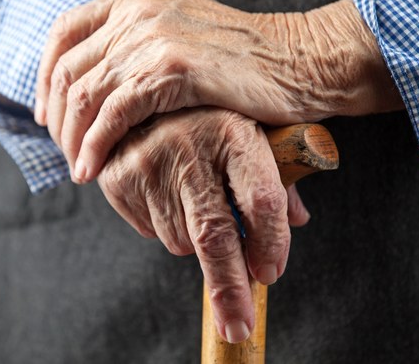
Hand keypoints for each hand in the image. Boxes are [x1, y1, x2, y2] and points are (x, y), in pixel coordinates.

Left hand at [34, 0, 401, 182]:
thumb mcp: (180, 38)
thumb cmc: (243, 62)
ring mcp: (153, 37)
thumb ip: (138, 50)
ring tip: (78, 169)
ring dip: (72, 139)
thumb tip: (99, 85)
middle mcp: (137, 11)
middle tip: (64, 152)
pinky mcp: (172, 69)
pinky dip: (95, 146)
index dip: (44, 78)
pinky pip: (113, 114)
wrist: (299, 61)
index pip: (63, 34)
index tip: (47, 115)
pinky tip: (93, 170)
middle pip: (67, 69)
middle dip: (57, 118)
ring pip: (84, 94)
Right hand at [96, 107, 308, 342]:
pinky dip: (165, 227)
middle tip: (239, 326)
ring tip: (194, 199)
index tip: (271, 274)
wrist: (141, 93)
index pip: (260, 200)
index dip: (270, 243)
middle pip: (214, 235)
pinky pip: (150, 233)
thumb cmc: (209, 116)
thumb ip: (276, 177)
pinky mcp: (119, 179)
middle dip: (229, 288)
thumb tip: (298, 221)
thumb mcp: (251, 132)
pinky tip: (167, 193)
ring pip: (181, 241)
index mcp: (233, 131)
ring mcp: (148, 163)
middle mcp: (188, 145)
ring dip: (195, 239)